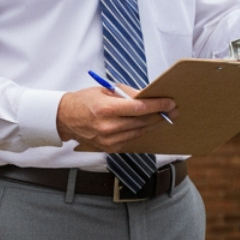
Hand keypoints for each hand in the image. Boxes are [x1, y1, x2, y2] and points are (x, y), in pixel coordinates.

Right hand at [59, 83, 175, 151]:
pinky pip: (131, 139)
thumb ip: (127, 94)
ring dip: (152, 124)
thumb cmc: (85, 101)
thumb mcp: (105, 90)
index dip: (157, 105)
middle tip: (173, 110)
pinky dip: (139, 131)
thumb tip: (148, 96)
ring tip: (163, 116)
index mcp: (106, 109)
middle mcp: (108, 127)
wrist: (65, 119)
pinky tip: (146, 125)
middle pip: (142, 122)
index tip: (170, 103)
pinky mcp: (110, 148)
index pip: (139, 108)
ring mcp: (109, 140)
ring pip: (139, 132)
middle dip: (160, 115)